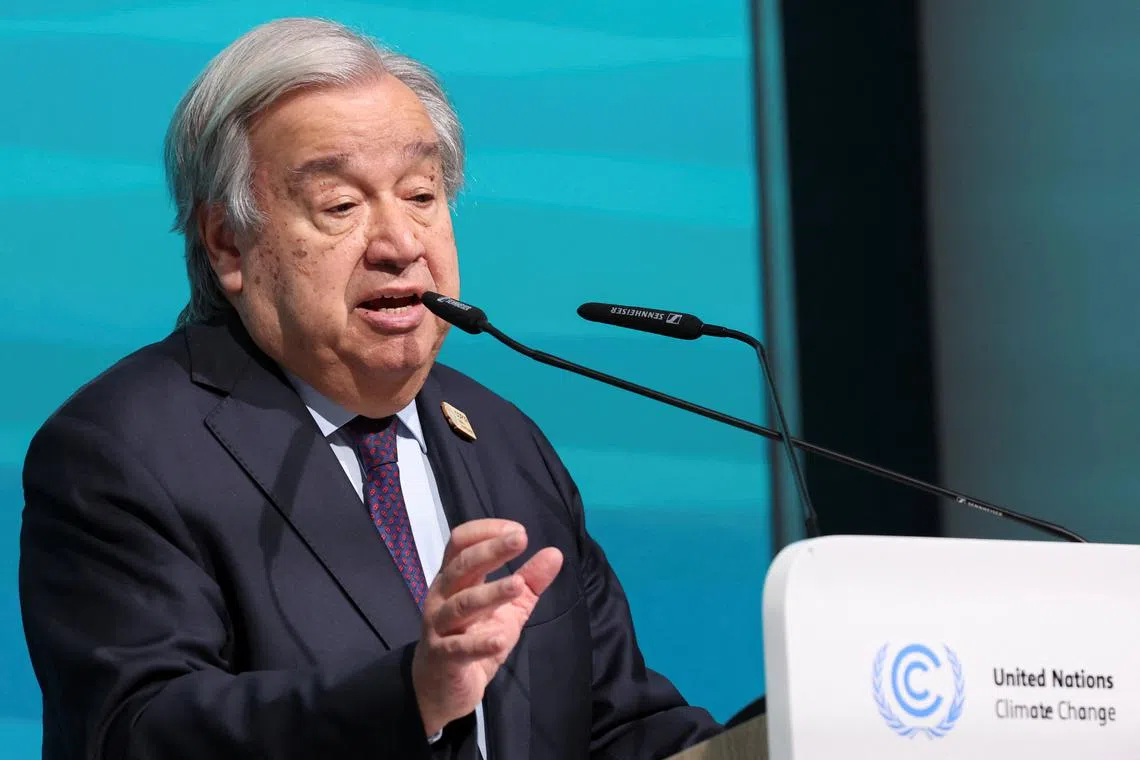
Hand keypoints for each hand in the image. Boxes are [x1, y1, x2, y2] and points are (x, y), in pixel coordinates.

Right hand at [411, 519, 563, 736]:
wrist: (440, 688)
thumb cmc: (472, 637)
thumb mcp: (508, 608)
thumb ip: (530, 581)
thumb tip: (556, 553)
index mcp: (455, 579)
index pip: (461, 542)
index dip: (487, 531)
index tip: (518, 531)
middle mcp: (442, 597)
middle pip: (462, 566)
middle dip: (491, 551)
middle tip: (520, 539)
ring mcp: (439, 627)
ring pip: (462, 604)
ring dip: (491, 593)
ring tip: (518, 584)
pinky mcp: (443, 658)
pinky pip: (460, 648)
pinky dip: (479, 643)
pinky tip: (501, 639)